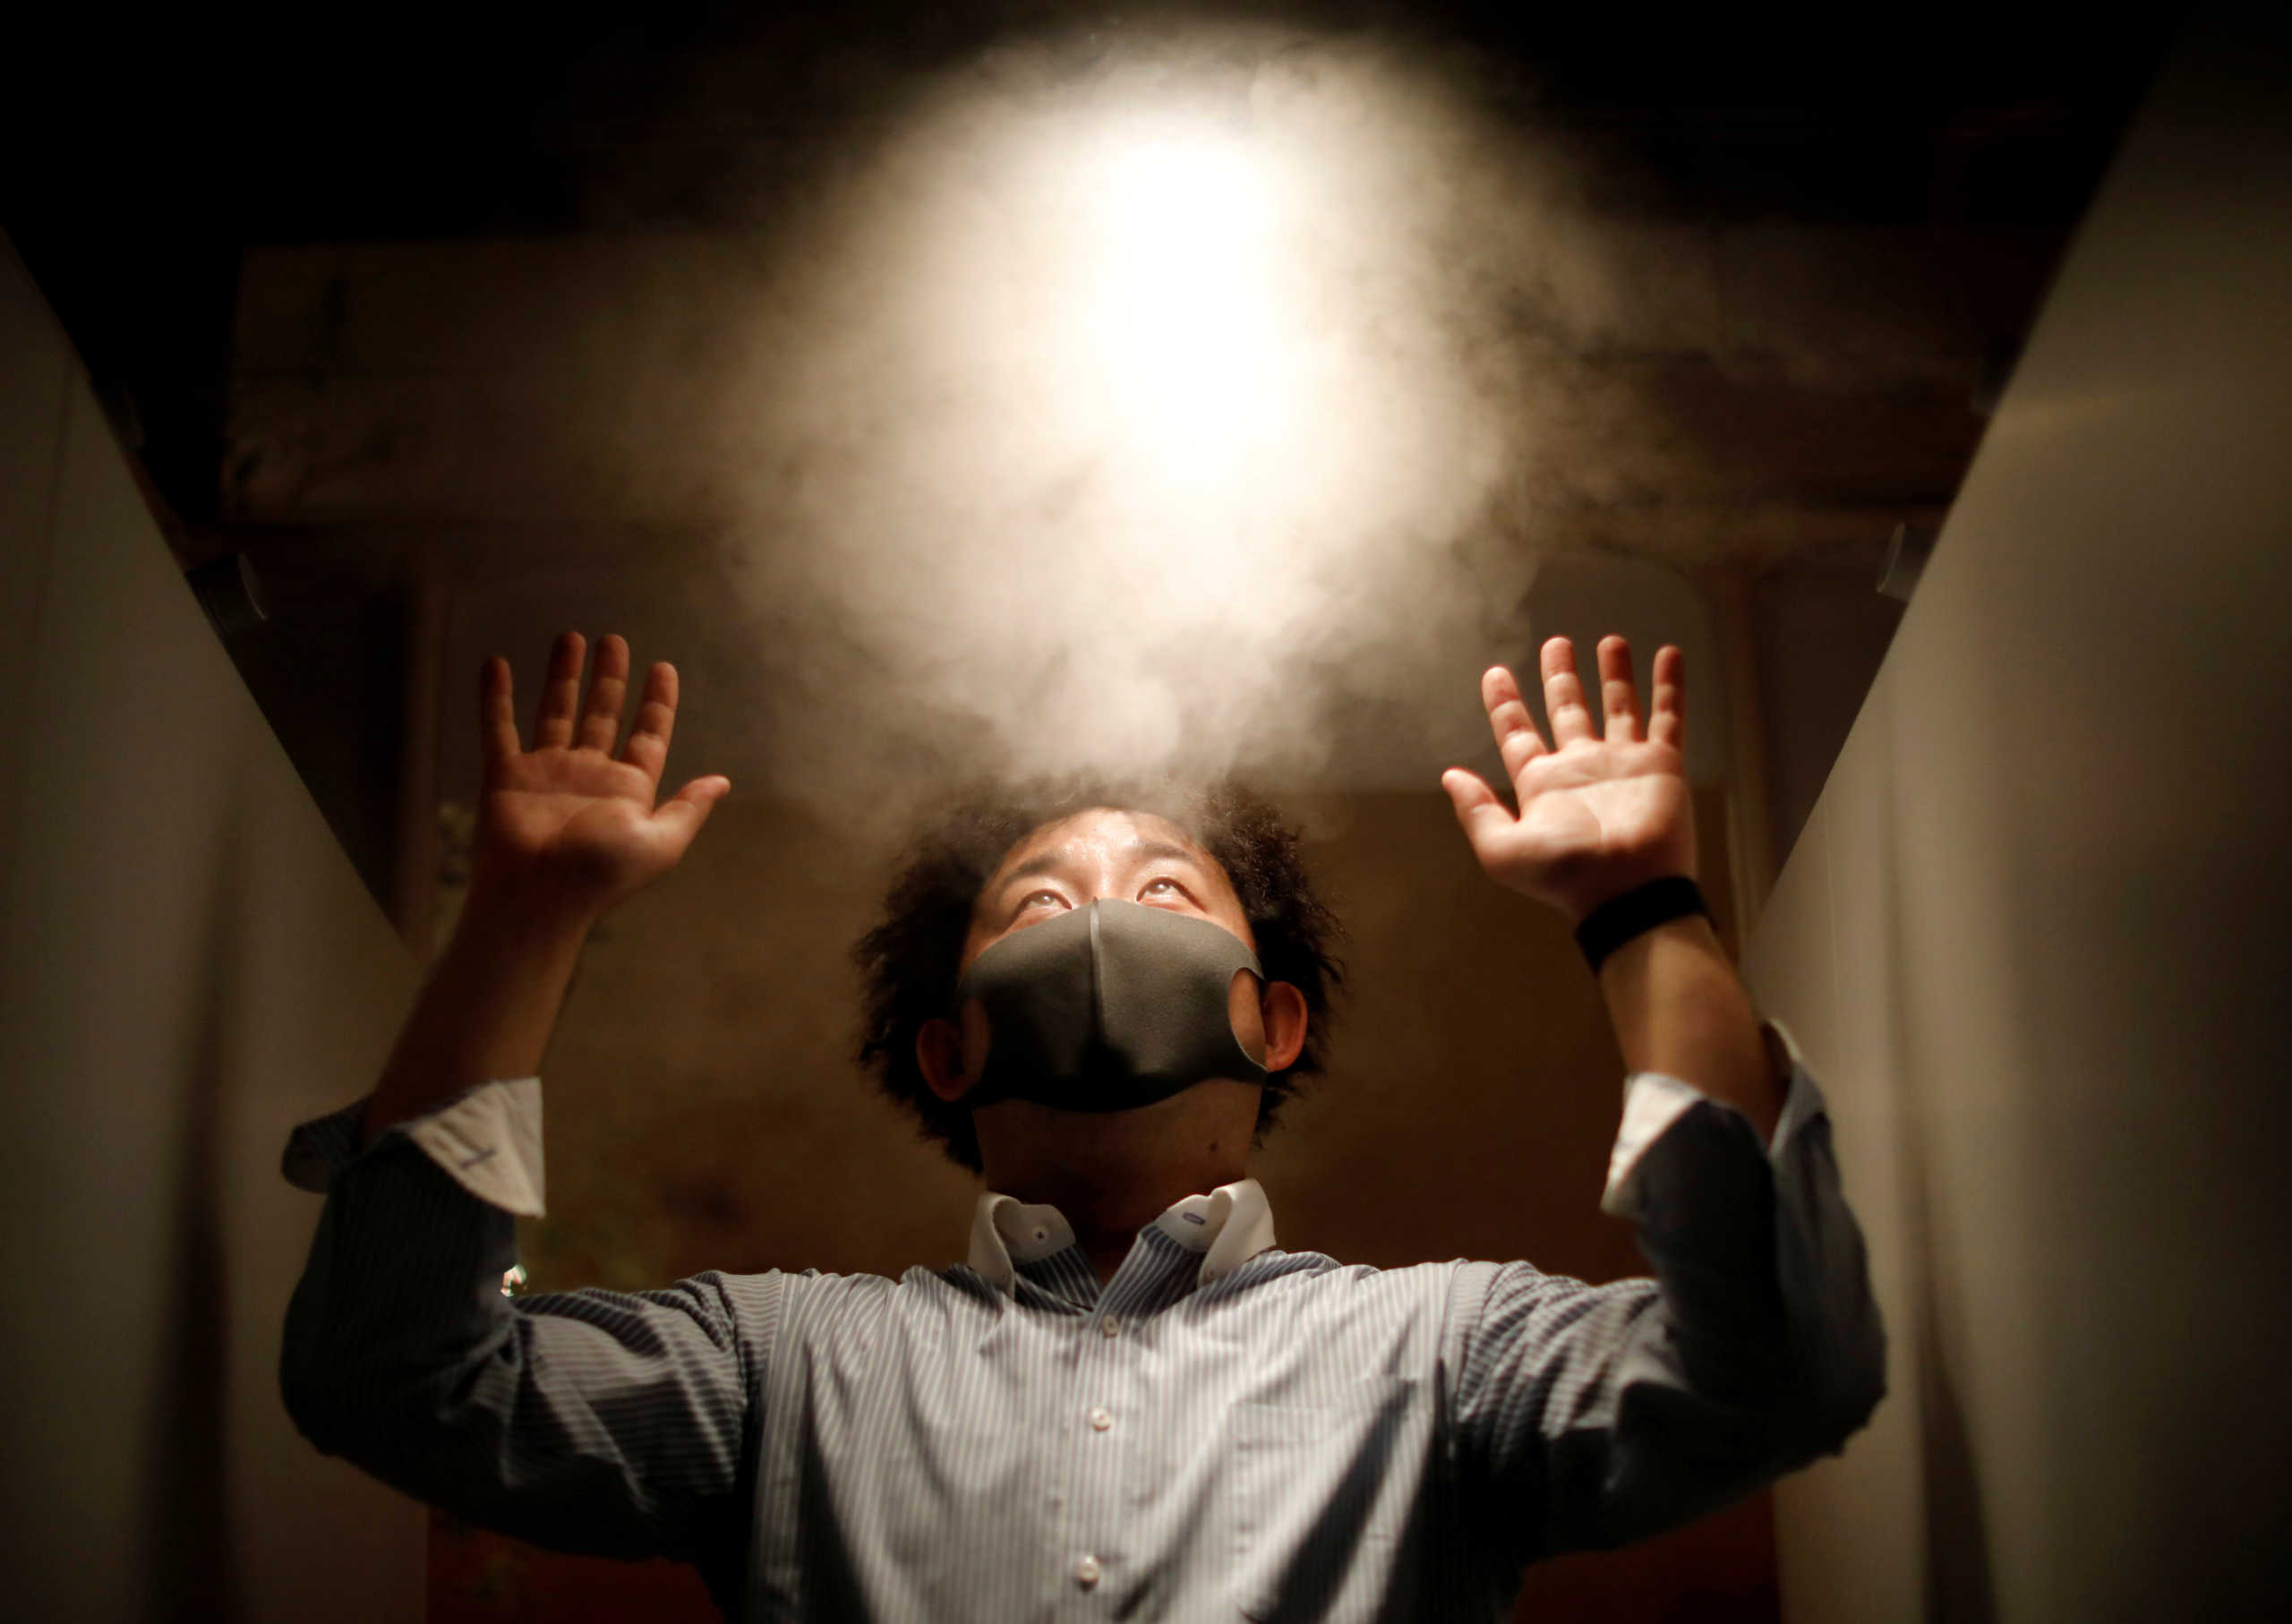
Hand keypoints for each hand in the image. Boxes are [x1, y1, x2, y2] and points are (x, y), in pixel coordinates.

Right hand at [471, 631, 729, 921]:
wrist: (537, 898)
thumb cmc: (601, 875)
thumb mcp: (660, 843)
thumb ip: (689, 808)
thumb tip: (723, 782)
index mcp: (629, 788)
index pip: (648, 735)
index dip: (657, 703)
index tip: (663, 667)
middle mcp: (589, 774)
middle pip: (603, 714)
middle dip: (610, 678)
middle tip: (614, 640)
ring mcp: (547, 772)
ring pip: (556, 712)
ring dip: (563, 676)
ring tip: (571, 637)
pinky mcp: (507, 776)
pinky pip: (499, 728)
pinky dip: (496, 697)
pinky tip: (497, 664)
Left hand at [1441, 635, 1694, 923]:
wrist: (1629, 891)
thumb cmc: (1566, 875)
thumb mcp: (1503, 848)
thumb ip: (1475, 811)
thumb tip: (1449, 776)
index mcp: (1542, 784)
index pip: (1518, 733)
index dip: (1505, 703)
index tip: (1495, 672)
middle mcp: (1581, 768)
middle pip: (1568, 710)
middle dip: (1561, 677)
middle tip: (1556, 644)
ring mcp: (1623, 764)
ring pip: (1619, 707)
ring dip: (1614, 674)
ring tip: (1609, 641)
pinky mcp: (1662, 765)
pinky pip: (1668, 716)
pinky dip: (1669, 685)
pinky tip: (1668, 653)